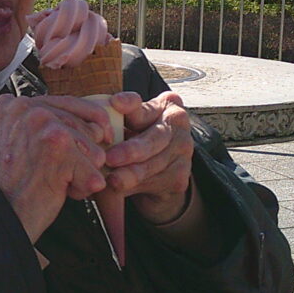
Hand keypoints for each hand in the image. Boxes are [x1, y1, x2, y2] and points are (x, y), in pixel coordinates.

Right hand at [0, 94, 113, 242]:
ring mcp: (44, 125)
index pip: (70, 102)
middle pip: (87, 126)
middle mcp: (28, 108)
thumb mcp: (20, 140)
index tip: (102, 136)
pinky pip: (94, 170)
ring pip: (94, 149)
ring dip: (83, 172)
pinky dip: (84, 188)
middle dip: (83, 155)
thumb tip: (92, 121)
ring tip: (55, 182)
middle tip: (55, 173)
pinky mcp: (59, 145)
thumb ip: (43, 123)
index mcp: (15, 105)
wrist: (2, 212)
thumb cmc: (13, 183)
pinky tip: (61, 191)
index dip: (91, 122)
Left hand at [104, 91, 193, 224]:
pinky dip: (134, 188)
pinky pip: (154, 184)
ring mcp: (183, 154)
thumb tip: (110, 106)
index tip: (115, 103)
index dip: (131, 106)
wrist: (156, 171)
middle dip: (132, 150)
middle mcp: (179, 127)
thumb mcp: (127, 125)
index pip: (147, 106)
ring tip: (112, 180)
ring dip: (131, 174)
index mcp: (167, 106)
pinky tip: (118, 189)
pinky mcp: (179, 179)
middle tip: (110, 158)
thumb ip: (120, 117)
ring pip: (154, 165)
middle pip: (155, 138)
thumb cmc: (134, 138)